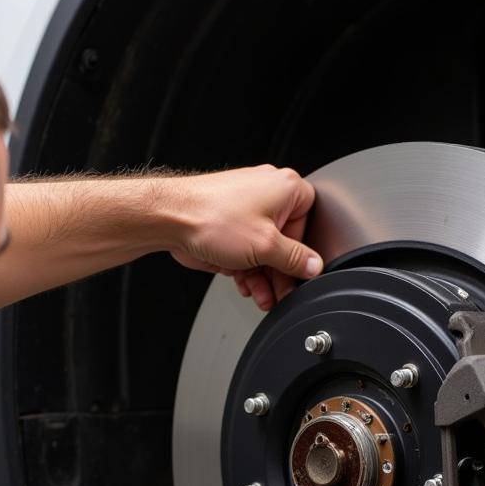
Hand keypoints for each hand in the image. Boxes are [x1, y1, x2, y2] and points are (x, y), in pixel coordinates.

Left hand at [165, 165, 323, 310]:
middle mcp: (268, 195)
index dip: (304, 251)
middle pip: (286, 242)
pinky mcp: (230, 226)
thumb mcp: (266, 246)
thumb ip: (295, 259)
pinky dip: (248, 271)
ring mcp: (247, 211)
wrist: (170, 218)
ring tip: (262, 297)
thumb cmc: (212, 217)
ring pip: (265, 251)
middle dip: (281, 273)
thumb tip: (314, 266)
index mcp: (285, 188)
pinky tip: (247, 287)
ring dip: (265, 278)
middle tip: (280, 293)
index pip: (310, 223)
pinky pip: (247, 252)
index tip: (299, 273)